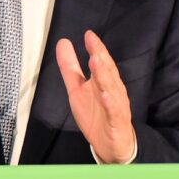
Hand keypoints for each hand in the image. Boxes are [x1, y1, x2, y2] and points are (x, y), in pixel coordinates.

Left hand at [55, 30, 137, 163]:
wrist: (111, 144)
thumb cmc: (96, 113)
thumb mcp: (77, 89)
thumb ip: (70, 67)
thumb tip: (62, 42)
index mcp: (104, 81)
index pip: (101, 62)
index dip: (96, 48)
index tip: (88, 35)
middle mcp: (112, 90)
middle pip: (107, 72)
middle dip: (101, 58)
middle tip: (94, 45)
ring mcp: (115, 106)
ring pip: (111, 89)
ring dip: (104, 76)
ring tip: (97, 62)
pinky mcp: (116, 122)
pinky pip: (113, 112)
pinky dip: (110, 104)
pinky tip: (105, 95)